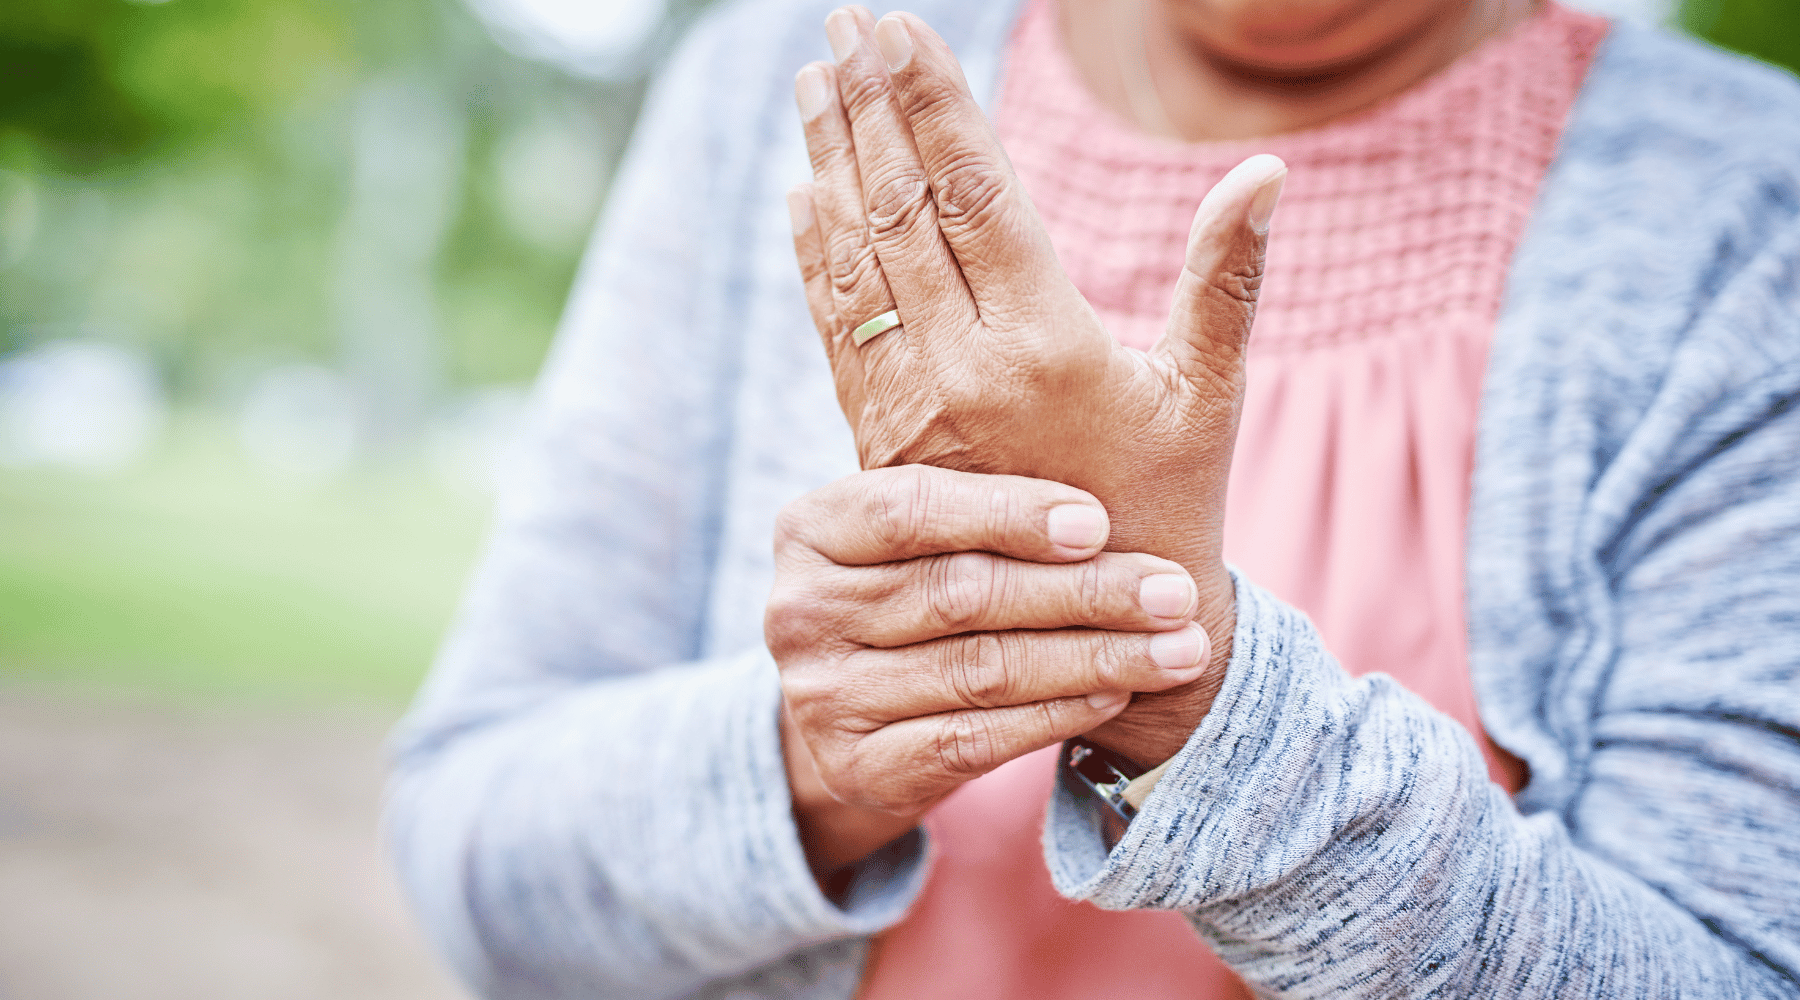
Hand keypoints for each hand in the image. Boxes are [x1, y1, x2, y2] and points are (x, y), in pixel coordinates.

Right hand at [768, 465, 1210, 877]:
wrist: (864, 717)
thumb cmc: (924, 588)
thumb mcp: (930, 527)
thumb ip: (986, 476)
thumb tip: (1103, 385)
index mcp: (808, 528)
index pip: (907, 509)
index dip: (1007, 513)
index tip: (1100, 521)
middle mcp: (797, 611)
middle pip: (958, 594)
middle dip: (1082, 593)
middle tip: (1174, 591)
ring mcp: (820, 696)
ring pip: (980, 671)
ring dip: (1094, 658)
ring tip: (1178, 646)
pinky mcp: (857, 768)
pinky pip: (975, 739)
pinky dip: (1056, 715)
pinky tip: (1118, 692)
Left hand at [787, 8, 1284, 766]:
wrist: (1097, 635)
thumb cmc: (1174, 504)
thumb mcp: (1208, 393)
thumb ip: (1226, 279)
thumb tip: (1264, 171)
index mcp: (1045, 343)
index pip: (974, 191)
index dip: (933, 103)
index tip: (899, 28)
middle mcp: (962, 369)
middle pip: (901, 209)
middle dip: (869, 109)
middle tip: (842, 23)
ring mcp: (910, 408)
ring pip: (859, 262)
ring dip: (830, 165)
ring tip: (814, 84)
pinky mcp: (882, 441)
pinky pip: (839, 330)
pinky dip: (818, 258)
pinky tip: (804, 198)